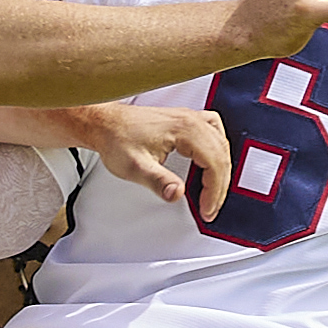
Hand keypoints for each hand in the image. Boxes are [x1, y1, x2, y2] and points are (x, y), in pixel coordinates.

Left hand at [81, 101, 232, 219]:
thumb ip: (158, 182)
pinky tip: (213, 163)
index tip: (207, 209)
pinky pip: (214, 134)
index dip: (214, 191)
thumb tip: (177, 194)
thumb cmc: (117, 139)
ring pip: (221, 145)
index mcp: (185, 129)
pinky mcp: (185, 120)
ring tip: (212, 193)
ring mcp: (189, 118)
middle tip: (209, 208)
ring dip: (221, 171)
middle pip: (221, 155)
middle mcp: (191, 120)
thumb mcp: (135, 167)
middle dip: (219, 186)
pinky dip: (218, 152)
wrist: (105, 124)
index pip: (215, 163)